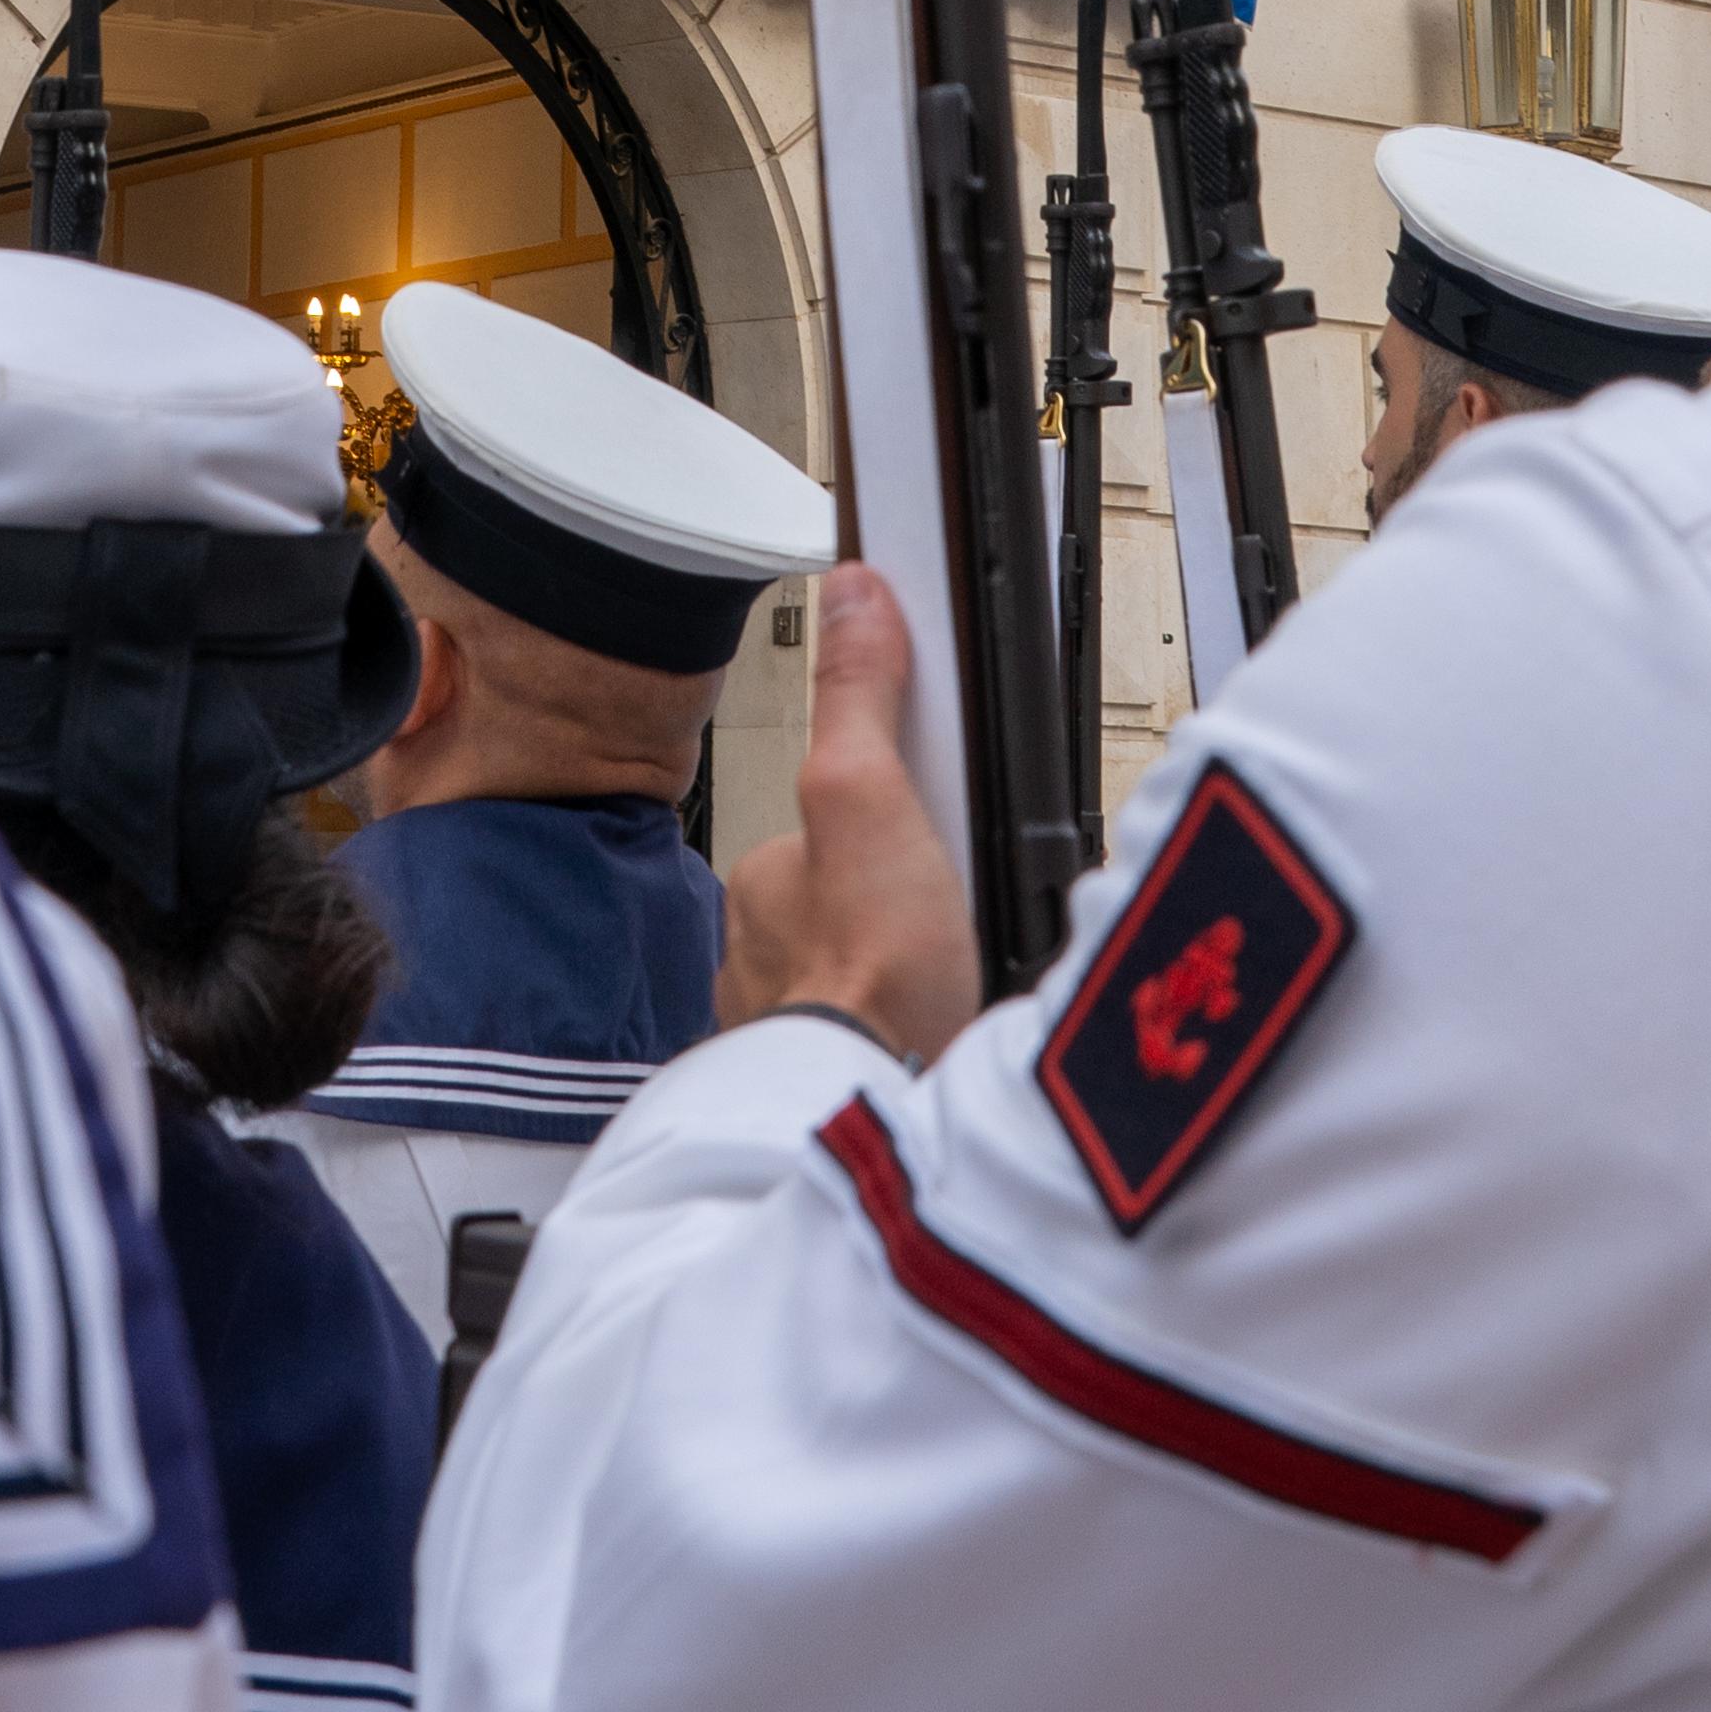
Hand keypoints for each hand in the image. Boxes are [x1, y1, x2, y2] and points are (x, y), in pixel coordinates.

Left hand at [716, 567, 984, 1061]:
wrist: (878, 1117)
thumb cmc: (870, 974)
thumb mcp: (872, 798)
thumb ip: (862, 701)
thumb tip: (853, 593)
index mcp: (763, 880)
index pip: (830, 817)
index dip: (889, 818)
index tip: (929, 845)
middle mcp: (756, 955)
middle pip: (844, 897)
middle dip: (893, 905)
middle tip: (949, 920)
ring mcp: (788, 1026)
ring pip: (851, 973)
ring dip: (896, 978)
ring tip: (953, 983)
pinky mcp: (829, 1088)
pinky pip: (866, 1044)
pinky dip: (899, 1039)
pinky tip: (939, 1040)